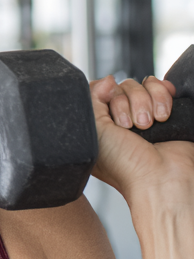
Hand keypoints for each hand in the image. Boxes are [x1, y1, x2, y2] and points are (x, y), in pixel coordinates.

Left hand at [91, 74, 193, 203]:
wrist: (162, 179)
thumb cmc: (125, 164)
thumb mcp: (95, 132)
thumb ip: (92, 99)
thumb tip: (108, 79)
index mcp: (99, 126)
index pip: (98, 92)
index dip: (105, 98)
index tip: (114, 121)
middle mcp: (120, 120)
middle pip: (120, 86)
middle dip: (128, 104)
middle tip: (133, 127)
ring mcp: (144, 115)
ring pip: (141, 85)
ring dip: (146, 102)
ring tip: (150, 125)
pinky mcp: (166, 112)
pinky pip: (161, 87)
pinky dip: (163, 97)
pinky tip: (164, 115)